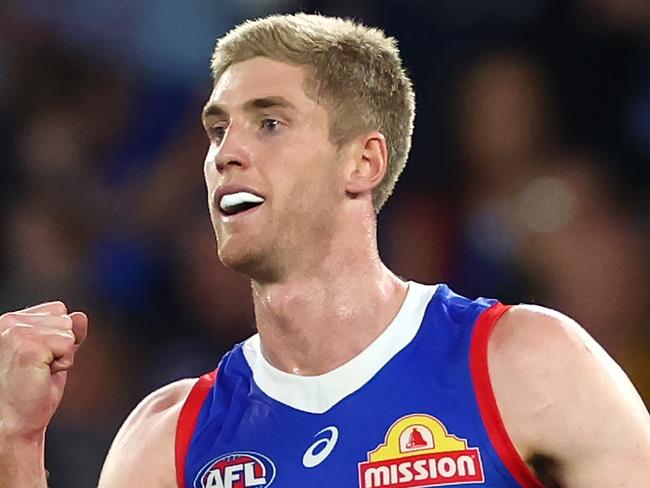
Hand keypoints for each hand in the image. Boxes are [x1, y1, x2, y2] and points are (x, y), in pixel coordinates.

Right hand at [0, 301, 87, 438]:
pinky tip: (42, 375)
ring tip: (39, 372)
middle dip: (62, 346)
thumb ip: (66, 333)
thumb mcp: (52, 356)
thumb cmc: (28, 394)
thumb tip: (80, 315)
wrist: (13, 424)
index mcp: (10, 322)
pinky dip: (63, 363)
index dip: (60, 336)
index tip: (41, 359)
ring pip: (68, 331)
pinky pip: (68, 344)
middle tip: (40, 369)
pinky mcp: (28, 346)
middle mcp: (9, 322)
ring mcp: (16, 333)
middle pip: (65, 319)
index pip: (57, 310)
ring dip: (62, 355)